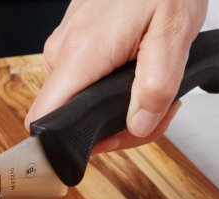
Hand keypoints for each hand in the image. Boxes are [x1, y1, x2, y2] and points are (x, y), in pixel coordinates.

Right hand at [25, 0, 206, 153]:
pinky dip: (112, 83)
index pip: (45, 119)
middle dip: (117, 124)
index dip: (71, 143)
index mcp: (81, 55)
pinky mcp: (74, 39)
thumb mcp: (174, 34)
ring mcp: (66, 45)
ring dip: (118, 104)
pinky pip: (84, 76)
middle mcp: (64, 51)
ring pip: (81, 98)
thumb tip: (138, 126)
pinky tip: (138, 68)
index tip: (108, 141)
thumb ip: (156, 87)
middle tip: (159, 111)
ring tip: (155, 84)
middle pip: (72, 115)